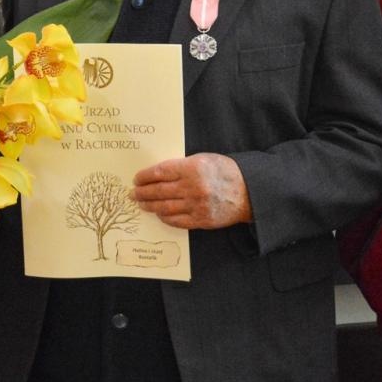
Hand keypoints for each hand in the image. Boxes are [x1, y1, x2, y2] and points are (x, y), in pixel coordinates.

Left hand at [132, 153, 251, 229]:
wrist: (248, 192)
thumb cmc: (224, 172)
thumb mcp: (204, 160)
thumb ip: (182, 166)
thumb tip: (157, 174)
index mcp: (192, 168)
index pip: (160, 173)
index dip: (144, 177)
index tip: (136, 179)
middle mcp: (193, 187)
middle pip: (158, 191)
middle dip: (142, 193)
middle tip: (133, 194)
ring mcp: (196, 206)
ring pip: (164, 207)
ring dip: (150, 206)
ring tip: (142, 204)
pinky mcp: (201, 220)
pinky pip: (176, 221)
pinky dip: (165, 218)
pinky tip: (159, 214)